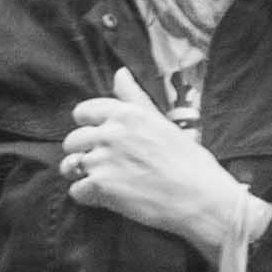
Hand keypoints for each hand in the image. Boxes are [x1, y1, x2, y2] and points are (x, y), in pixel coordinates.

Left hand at [62, 68, 271, 254]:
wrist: (200, 198)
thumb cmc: (189, 161)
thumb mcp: (163, 121)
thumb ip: (135, 98)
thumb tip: (120, 73)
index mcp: (127, 114)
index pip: (84, 112)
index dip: (88, 127)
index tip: (98, 138)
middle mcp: (111, 132)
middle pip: (73, 140)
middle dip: (83, 152)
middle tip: (104, 165)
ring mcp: (103, 159)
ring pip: (71, 165)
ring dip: (82, 175)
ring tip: (103, 182)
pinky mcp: (100, 186)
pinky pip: (76, 190)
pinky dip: (87, 196)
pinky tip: (107, 198)